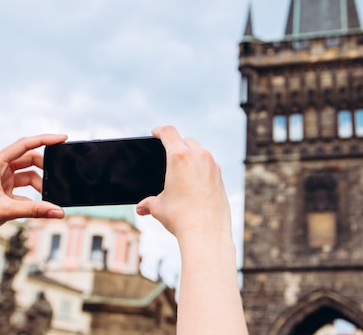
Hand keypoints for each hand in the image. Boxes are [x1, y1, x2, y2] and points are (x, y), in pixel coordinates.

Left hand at [0, 134, 66, 249]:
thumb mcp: (6, 211)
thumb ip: (35, 210)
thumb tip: (58, 211)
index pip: (24, 145)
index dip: (45, 140)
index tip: (62, 139)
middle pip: (29, 159)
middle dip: (44, 169)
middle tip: (58, 178)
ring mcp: (0, 180)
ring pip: (28, 176)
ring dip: (39, 186)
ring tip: (48, 199)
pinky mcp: (2, 192)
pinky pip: (24, 190)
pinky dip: (33, 197)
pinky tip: (39, 207)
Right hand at [136, 126, 231, 242]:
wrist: (206, 233)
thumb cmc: (180, 217)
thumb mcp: (159, 207)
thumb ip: (149, 202)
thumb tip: (142, 207)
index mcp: (179, 156)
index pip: (169, 132)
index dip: (160, 130)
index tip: (155, 132)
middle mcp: (198, 156)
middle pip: (186, 140)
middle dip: (176, 144)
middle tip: (167, 152)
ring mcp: (212, 165)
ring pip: (200, 151)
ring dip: (191, 154)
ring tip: (181, 167)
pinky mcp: (221, 177)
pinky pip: (209, 165)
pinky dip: (201, 167)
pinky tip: (194, 180)